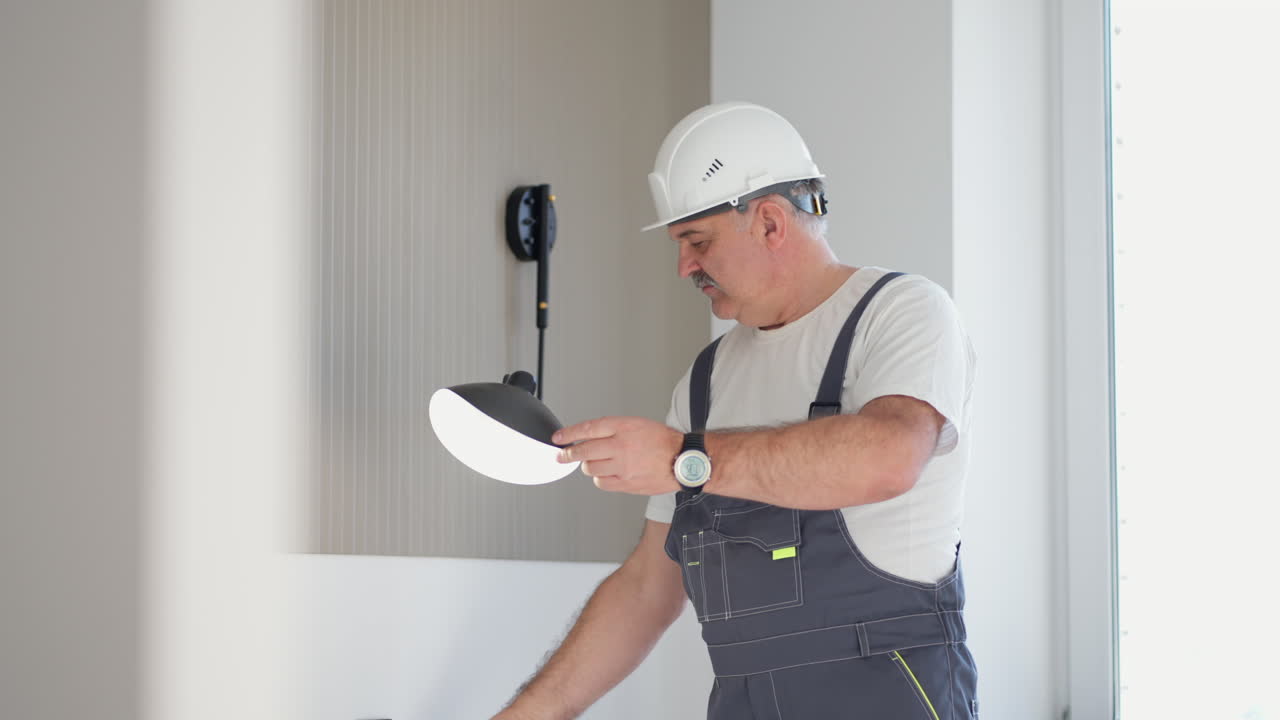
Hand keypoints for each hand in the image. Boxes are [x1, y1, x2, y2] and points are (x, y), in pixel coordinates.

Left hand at [553, 416, 682, 494]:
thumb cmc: (664, 441)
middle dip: (568, 454)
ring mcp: (623, 467)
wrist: (683, 460)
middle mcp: (621, 446)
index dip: (569, 433)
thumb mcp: (637, 424)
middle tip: (562, 455)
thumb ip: (613, 429)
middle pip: (584, 451)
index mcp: (624, 427)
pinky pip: (602, 483)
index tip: (559, 437)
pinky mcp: (626, 483)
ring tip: (593, 463)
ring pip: (591, 468)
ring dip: (588, 466)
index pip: (588, 429)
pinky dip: (599, 479)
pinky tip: (605, 474)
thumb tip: (590, 436)